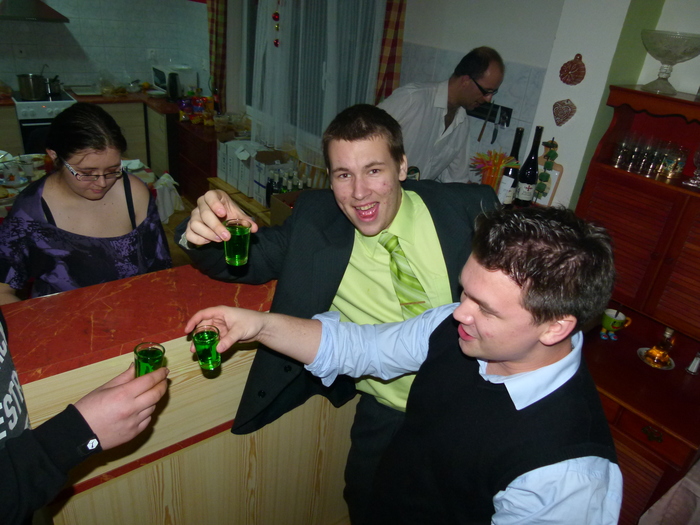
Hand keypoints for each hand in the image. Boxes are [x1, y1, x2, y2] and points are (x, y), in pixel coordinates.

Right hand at [74, 364, 168, 449]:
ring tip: (146, 394)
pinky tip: (140, 409)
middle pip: (157, 394)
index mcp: (123, 394)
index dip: (159, 374)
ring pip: (153, 407)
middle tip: (163, 380)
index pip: (149, 380)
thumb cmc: (88, 408)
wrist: (78, 434)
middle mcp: (132, 408)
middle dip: (162, 385)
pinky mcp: (133, 433)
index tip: (164, 370)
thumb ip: (124, 377)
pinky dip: (146, 413)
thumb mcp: (104, 388)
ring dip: (153, 399)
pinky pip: (147, 420)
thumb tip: (136, 367)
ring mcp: (134, 422)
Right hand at [184, 190, 258, 244]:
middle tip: (227, 237)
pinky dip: (198, 240)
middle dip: (216, 226)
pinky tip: (208, 241)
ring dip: (208, 234)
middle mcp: (201, 204)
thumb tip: (254, 228)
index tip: (223, 213)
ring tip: (220, 240)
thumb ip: (245, 220)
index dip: (215, 204)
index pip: (210, 196)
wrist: (217, 218)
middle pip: (204, 214)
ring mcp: (194, 216)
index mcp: (213, 196)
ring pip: (195, 224)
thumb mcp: (236, 214)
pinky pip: (189, 234)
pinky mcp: (189, 227)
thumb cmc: (227, 212)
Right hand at [185, 307, 321, 364]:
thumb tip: (217, 349)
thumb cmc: (252, 322)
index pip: (202, 314)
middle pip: (203, 326)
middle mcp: (219, 318)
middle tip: (192, 348)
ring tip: (196, 352)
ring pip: (208, 334)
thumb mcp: (239, 331)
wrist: (263, 327)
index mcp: (220, 312)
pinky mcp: (226, 335)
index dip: (193, 322)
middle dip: (196, 336)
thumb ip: (228, 340)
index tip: (186, 331)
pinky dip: (211, 346)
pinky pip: (216, 340)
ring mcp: (222, 327)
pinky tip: (208, 353)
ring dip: (202, 342)